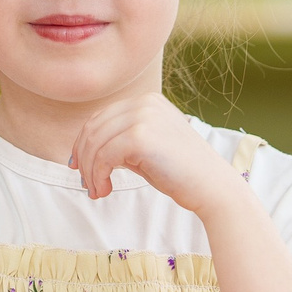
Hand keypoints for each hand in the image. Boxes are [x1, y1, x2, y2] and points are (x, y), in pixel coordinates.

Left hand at [64, 93, 240, 211]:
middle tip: (86, 183)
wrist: (211, 186)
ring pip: (95, 143)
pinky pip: (104, 156)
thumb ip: (121, 140)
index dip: (84, 142)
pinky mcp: (140, 136)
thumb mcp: (147, 146)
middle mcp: (145, 102)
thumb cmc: (180, 172)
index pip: (101, 117)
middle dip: (84, 158)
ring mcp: (143, 116)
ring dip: (90, 171)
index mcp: (148, 100)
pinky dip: (98, 176)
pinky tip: (104, 190)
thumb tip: (82, 151)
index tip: (79, 166)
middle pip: (94, 128)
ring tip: (96, 191)